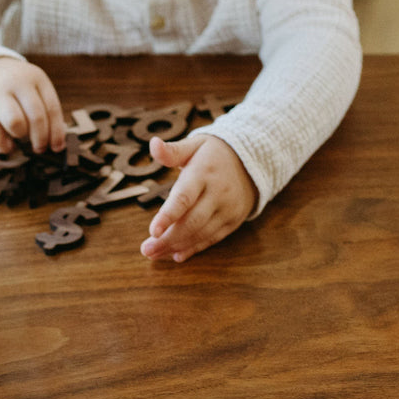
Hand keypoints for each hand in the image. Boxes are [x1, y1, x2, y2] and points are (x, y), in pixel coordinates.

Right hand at [0, 57, 66, 154]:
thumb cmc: (13, 85)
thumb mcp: (31, 86)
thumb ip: (43, 108)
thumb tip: (56, 142)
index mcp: (36, 78)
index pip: (52, 108)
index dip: (57, 132)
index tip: (57, 147)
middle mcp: (18, 83)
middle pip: (36, 117)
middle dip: (41, 139)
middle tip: (39, 148)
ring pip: (15, 123)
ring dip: (21, 137)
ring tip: (20, 138)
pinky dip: (5, 146)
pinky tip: (8, 145)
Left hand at [140, 134, 257, 262]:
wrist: (252, 161)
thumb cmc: (213, 154)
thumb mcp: (194, 145)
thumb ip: (172, 151)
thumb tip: (153, 143)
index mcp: (204, 173)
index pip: (184, 197)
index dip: (168, 215)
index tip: (152, 231)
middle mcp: (218, 193)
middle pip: (192, 222)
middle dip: (167, 238)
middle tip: (146, 250)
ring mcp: (227, 209)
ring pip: (201, 233)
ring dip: (176, 246)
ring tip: (154, 254)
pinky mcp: (232, 221)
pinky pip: (212, 239)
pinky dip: (194, 249)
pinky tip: (176, 255)